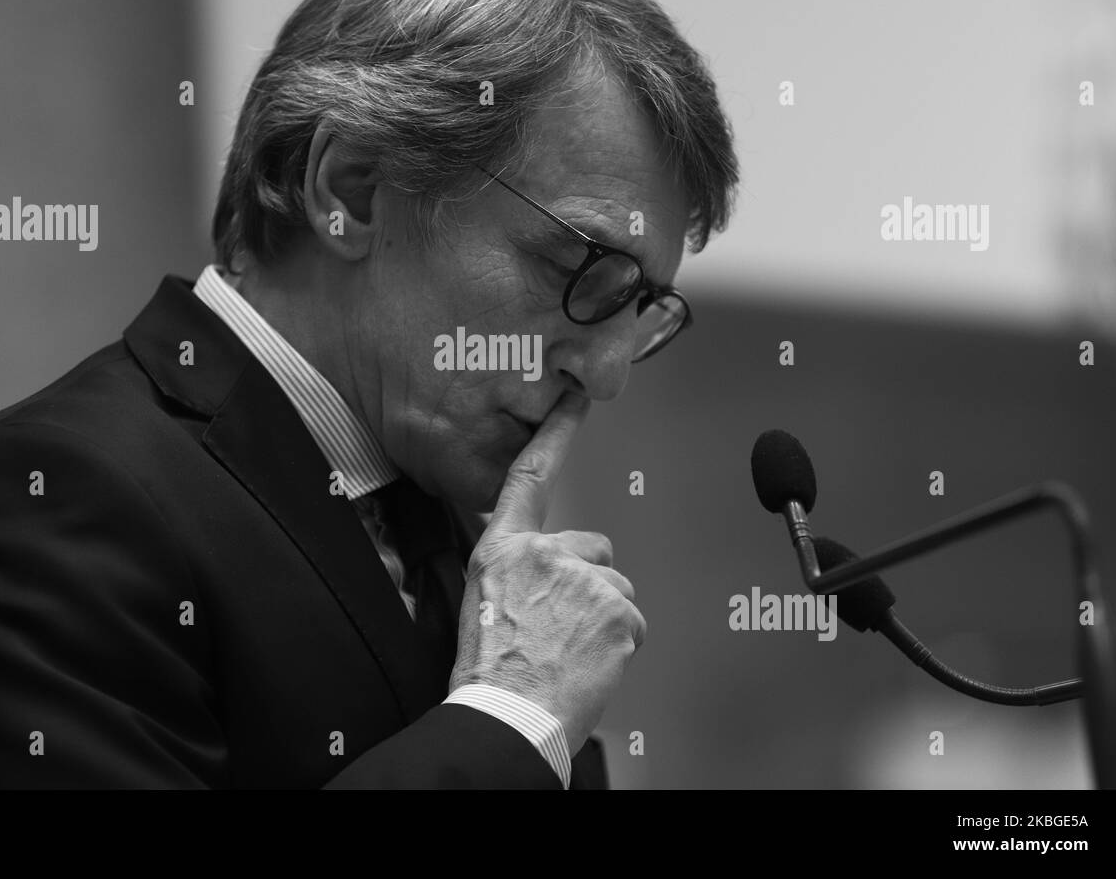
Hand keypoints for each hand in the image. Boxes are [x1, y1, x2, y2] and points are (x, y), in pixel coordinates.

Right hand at [448, 391, 645, 755]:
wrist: (506, 716)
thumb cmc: (492, 671)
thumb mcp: (483, 603)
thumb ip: (517, 571)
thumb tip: (541, 572)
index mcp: (504, 550)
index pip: (530, 477)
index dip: (554, 434)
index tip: (573, 399)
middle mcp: (544, 555)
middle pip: (595, 550)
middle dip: (589, 585)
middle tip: (562, 628)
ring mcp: (584, 580)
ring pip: (617, 589)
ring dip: (604, 620)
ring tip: (571, 652)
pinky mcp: (616, 610)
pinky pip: (633, 622)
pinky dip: (619, 645)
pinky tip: (589, 663)